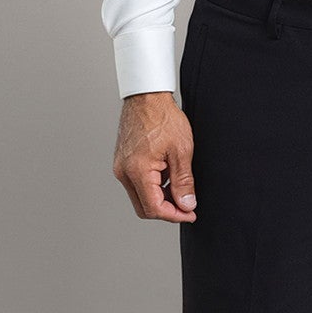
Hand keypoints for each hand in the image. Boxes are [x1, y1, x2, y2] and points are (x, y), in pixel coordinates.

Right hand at [114, 91, 197, 221]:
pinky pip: (137, 184)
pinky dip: (153, 187)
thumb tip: (187, 204)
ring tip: (179, 185)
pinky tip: (168, 175)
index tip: (190, 213)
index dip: (175, 215)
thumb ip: (184, 182)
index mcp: (137, 170)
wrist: (146, 97)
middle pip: (144, 208)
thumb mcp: (182, 151)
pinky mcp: (122, 162)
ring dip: (160, 198)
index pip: (154, 208)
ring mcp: (121, 167)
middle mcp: (124, 172)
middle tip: (187, 206)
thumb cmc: (163, 117)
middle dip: (167, 211)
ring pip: (140, 197)